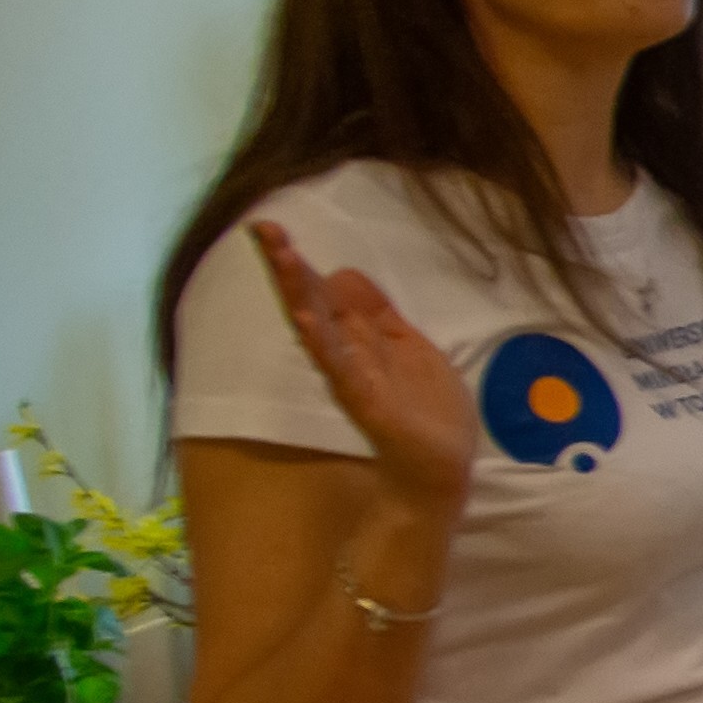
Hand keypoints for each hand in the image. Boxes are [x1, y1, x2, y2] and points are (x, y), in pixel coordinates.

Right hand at [253, 220, 474, 512]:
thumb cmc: (426, 416)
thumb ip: (379, 316)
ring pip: (319, 332)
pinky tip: (307, 322)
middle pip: (312, 305)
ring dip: (299, 296)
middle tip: (263, 229)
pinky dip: (324, 346)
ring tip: (280, 259)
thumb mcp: (410, 350)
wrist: (440, 474)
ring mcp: (354, 380)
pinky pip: (341, 371)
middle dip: (289, 269)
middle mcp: (348, 358)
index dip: (299, 264)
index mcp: (359, 343)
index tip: (271, 228)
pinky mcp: (367, 404)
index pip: (322, 295)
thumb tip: (342, 273)